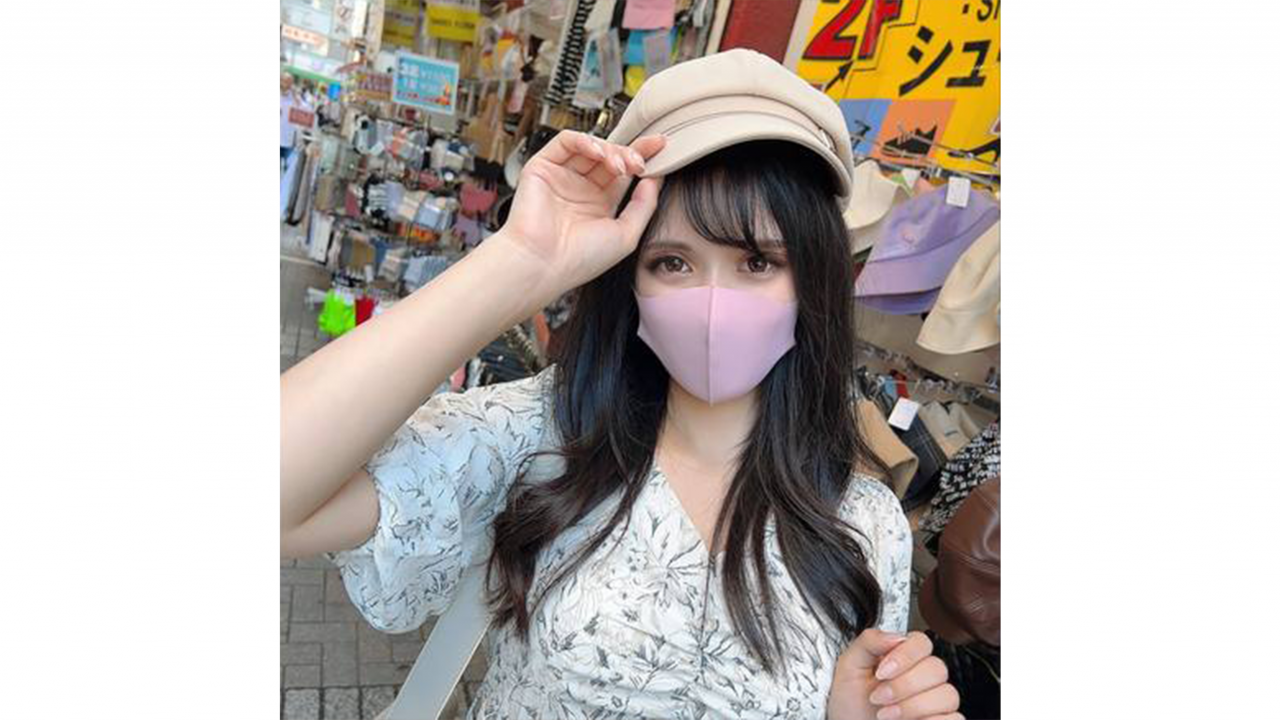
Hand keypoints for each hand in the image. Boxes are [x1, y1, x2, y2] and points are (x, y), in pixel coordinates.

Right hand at [496, 130, 666, 294]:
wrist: (543, 265)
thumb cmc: (580, 260)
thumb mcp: (627, 235)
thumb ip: (644, 205)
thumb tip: (655, 179)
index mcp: (599, 206)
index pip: (623, 174)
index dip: (642, 158)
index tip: (660, 148)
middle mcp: (580, 190)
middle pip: (609, 157)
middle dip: (629, 152)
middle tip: (640, 162)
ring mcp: (561, 178)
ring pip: (590, 147)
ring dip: (610, 150)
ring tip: (620, 165)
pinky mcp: (542, 168)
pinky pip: (564, 142)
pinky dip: (584, 140)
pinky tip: (598, 153)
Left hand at [827, 629, 962, 719]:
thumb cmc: (850, 703)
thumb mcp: (849, 667)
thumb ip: (869, 642)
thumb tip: (895, 635)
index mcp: (903, 657)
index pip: (922, 642)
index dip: (904, 656)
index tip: (881, 672)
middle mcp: (923, 677)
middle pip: (937, 668)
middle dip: (904, 685)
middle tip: (879, 697)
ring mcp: (934, 702)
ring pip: (948, 695)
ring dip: (913, 707)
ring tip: (885, 715)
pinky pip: (956, 719)